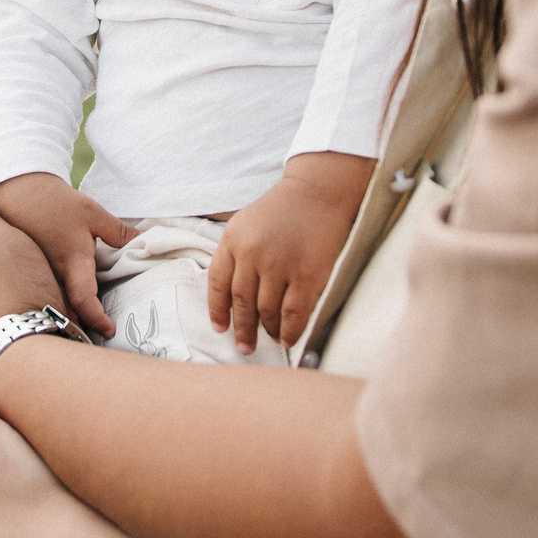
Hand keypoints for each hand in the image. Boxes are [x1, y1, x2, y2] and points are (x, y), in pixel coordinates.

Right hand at [0, 173, 130, 337]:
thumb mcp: (93, 213)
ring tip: (85, 328)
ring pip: (54, 305)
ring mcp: (39, 275)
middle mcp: (53, 275)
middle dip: (81, 328)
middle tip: (99, 337)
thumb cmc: (55, 202)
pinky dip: (57, 302)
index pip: (84, 301)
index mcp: (72, 263)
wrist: (17, 191)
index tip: (110, 330)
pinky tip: (67, 304)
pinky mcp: (31, 270)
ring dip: (69, 317)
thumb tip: (143, 242)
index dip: (96, 320)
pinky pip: (45, 293)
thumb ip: (119, 232)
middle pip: (67, 312)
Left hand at [209, 152, 374, 352]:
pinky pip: (294, 312)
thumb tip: (231, 297)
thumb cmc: (283, 209)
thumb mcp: (246, 223)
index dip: (218, 310)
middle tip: (243, 346)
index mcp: (233, 239)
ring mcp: (279, 265)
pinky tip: (287, 338)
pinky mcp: (307, 275)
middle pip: (242, 302)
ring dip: (267, 330)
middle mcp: (252, 254)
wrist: (319, 191)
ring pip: (267, 311)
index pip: (218, 284)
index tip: (221, 328)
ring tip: (270, 339)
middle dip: (242, 329)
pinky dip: (289, 330)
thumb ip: (235, 253)